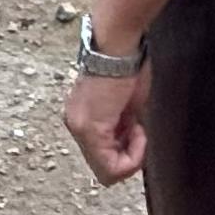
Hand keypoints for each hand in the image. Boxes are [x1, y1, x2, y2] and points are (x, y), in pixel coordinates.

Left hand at [64, 65, 149, 184]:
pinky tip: (139, 130)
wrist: (119, 43)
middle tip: (140, 129)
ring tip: (139, 126)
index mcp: (81, 116)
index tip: (139, 127)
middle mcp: (74, 124)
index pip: (103, 155)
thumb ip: (123, 127)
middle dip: (129, 154)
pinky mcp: (89, 130)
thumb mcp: (127, 102)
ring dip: (132, 154)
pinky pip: (112, 167)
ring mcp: (79, 129)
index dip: (129, 150)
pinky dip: (133, 156)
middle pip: (104, 166)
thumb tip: (132, 148)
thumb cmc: (128, 63)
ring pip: (107, 171)